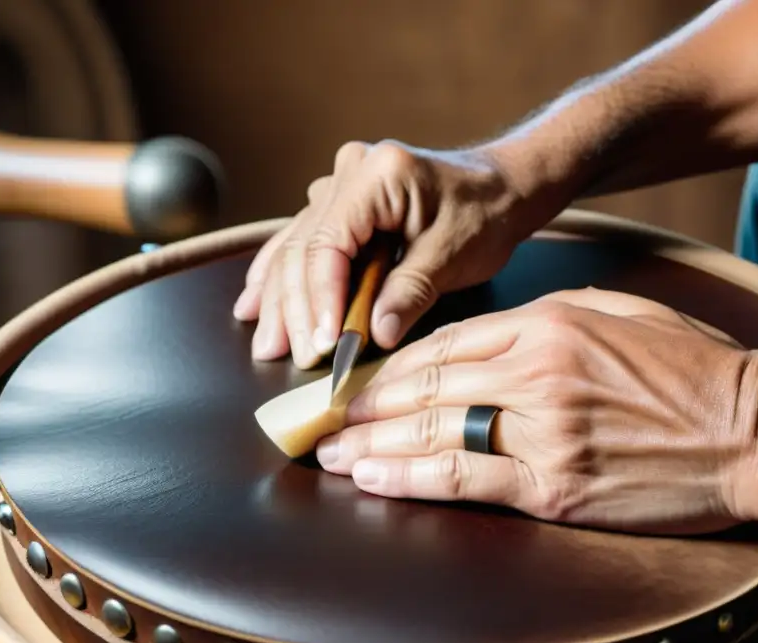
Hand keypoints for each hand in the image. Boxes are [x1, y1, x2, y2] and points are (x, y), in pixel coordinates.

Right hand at [233, 140, 526, 368]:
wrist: (503, 188)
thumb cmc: (485, 214)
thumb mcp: (454, 255)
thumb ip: (411, 293)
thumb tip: (373, 337)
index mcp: (378, 175)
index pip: (329, 244)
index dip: (320, 299)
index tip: (320, 344)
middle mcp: (349, 173)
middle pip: (304, 248)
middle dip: (292, 308)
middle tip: (283, 355)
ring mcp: (341, 186)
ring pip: (295, 247)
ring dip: (277, 298)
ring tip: (265, 341)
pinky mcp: (341, 204)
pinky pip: (302, 242)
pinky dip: (280, 275)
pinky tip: (254, 300)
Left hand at [314, 288, 757, 534]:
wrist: (756, 428)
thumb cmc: (693, 368)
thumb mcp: (619, 313)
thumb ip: (547, 320)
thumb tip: (488, 339)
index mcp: (548, 325)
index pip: (444, 344)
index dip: (389, 366)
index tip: (355, 379)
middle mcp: (537, 374)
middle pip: (427, 387)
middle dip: (364, 405)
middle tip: (321, 418)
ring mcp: (546, 433)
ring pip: (435, 433)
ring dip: (373, 444)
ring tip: (330, 453)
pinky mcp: (559, 487)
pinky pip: (468, 481)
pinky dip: (414, 479)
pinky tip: (375, 480)